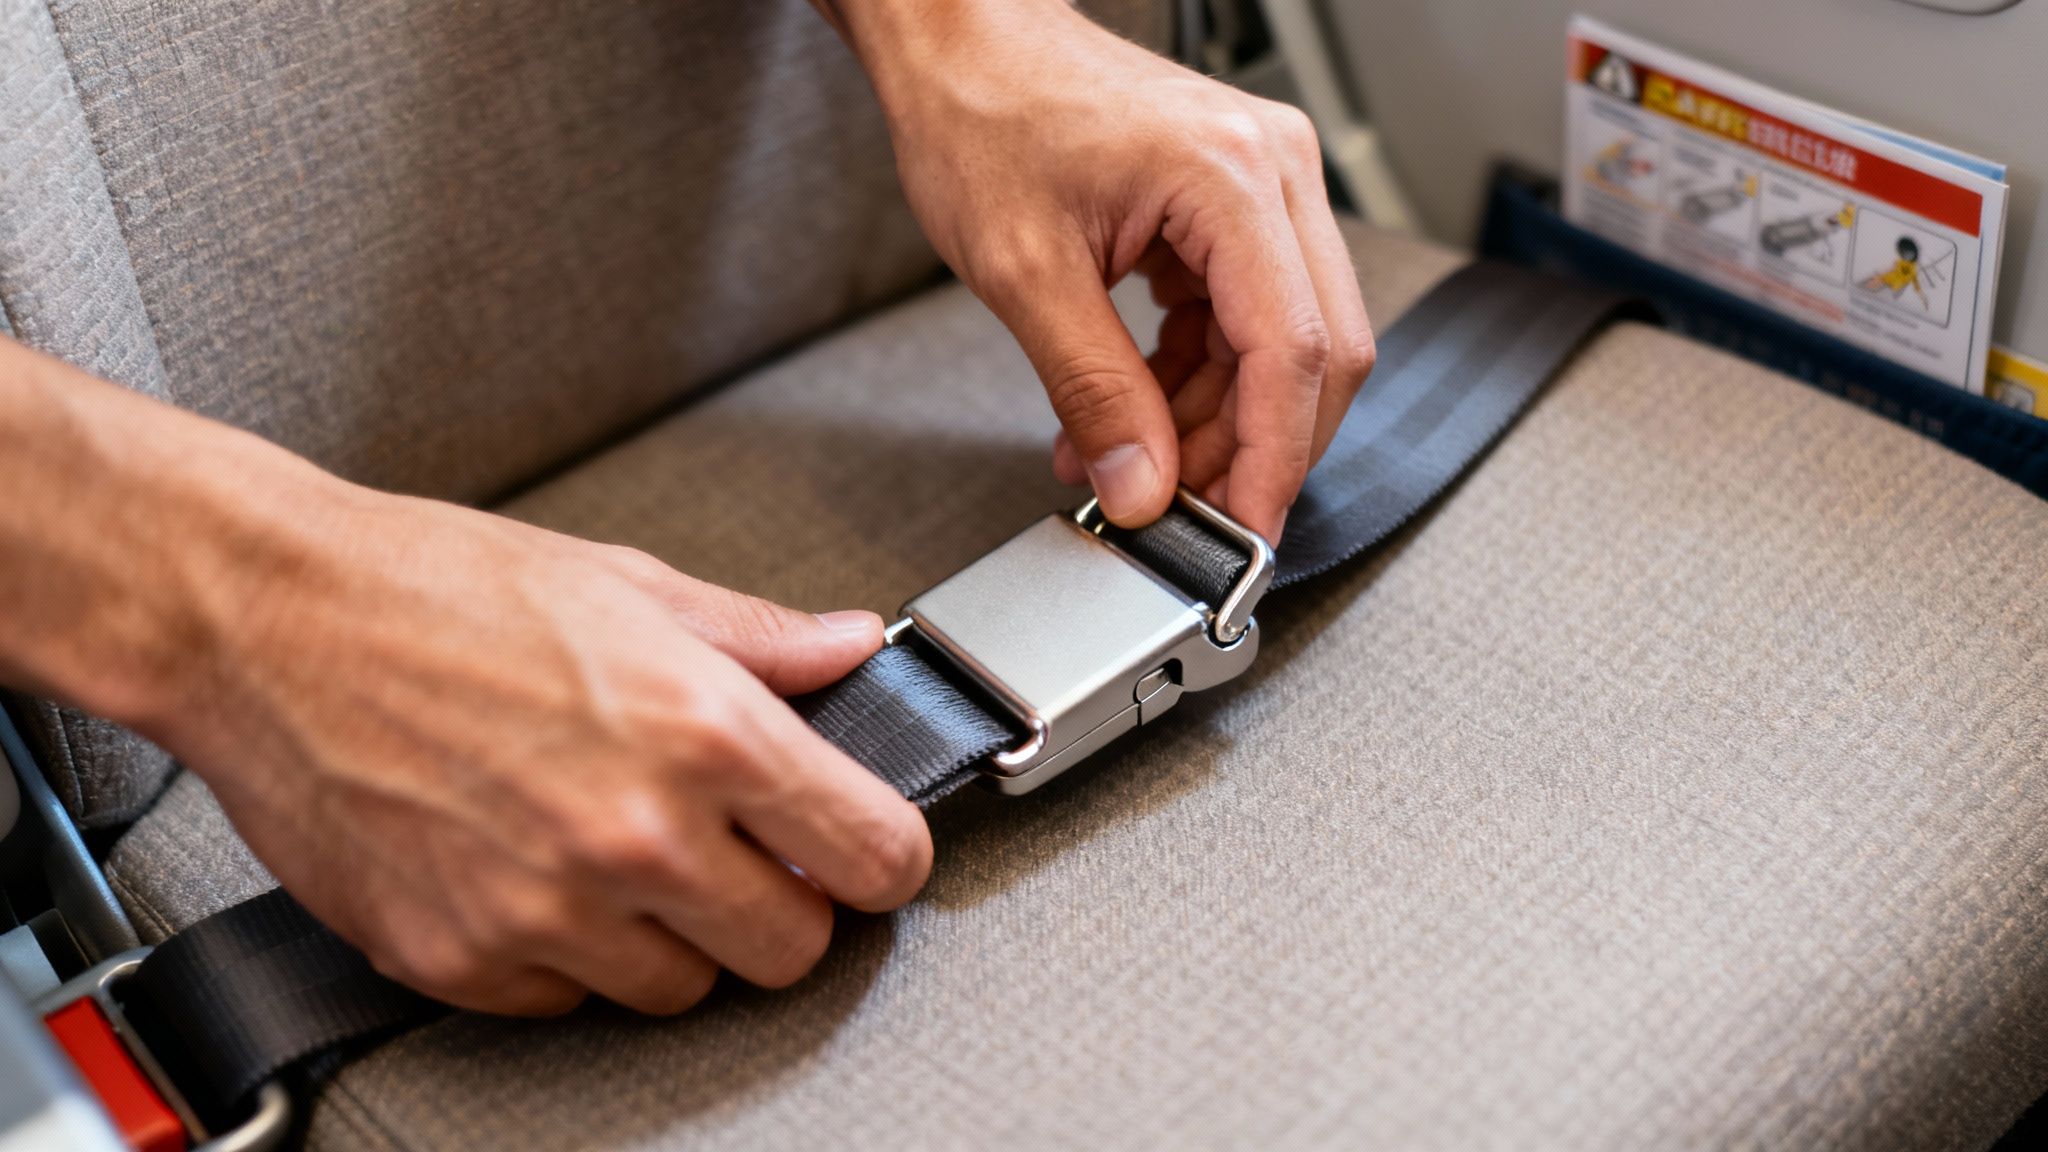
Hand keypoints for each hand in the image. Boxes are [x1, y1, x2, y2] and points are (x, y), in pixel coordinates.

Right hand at [155, 482, 930, 1015]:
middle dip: (783, 906)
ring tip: (617, 852)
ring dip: (674, 938)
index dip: (882, 854)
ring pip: (684, 991)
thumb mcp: (627, 581)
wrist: (261, 621)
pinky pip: (568, 1003)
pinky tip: (535, 874)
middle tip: (737, 853)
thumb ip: (761, 636)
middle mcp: (637, 833)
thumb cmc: (433, 587)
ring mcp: (546, 909)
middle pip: (795, 949)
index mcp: (706, 729)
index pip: (876, 856)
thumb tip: (851, 650)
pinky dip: (568, 957)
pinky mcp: (461, 958)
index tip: (860, 848)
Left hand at [823, 0, 1375, 540]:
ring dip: (1214, 421)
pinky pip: (1244, 319)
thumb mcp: (1025, 273)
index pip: (1294, 352)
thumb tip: (1142, 486)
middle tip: (1185, 511)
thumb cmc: (985, 110)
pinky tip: (1133, 412)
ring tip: (1126, 462)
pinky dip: (1196, 380)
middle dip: (1252, 449)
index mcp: (1232, 176)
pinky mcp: (1232, 206)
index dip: (1274, 459)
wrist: (963, 39)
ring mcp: (1261, 184)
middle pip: (1315, 353)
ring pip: (1283, 345)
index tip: (1243, 531)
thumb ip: (1094, 391)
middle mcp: (1271, 171)